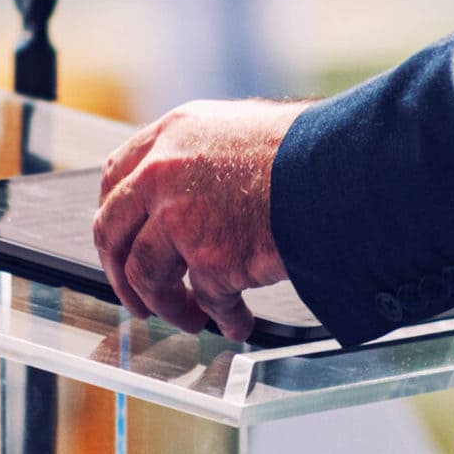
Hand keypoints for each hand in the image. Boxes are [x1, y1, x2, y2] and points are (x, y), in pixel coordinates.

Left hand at [93, 98, 304, 340]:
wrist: (341, 170)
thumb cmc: (306, 150)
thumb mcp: (235, 130)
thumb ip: (199, 157)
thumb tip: (188, 194)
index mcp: (170, 135)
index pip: (114, 179)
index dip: (114, 217)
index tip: (121, 242)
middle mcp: (163, 172)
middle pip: (112, 232)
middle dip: (121, 273)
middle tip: (138, 298)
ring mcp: (180, 216)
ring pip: (146, 275)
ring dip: (168, 306)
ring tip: (193, 319)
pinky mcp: (209, 257)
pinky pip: (207, 300)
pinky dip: (223, 319)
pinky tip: (238, 323)